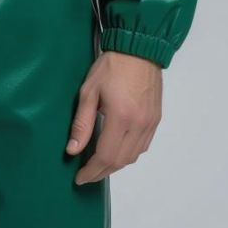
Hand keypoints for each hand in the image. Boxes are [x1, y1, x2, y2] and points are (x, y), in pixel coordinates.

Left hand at [66, 51, 162, 183]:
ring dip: (115, 165)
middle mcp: (139, 125)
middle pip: (120, 161)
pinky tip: (116, 150)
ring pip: (133, 157)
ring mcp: (150, 124)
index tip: (80, 178)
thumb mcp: (89, 91)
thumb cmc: (112, 66)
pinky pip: (142, 146)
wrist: (139, 50)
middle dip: (102, 172)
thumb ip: (81, 123)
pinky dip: (128, 154)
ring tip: (99, 165)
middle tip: (86, 174)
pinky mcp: (155, 120)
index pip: (106, 156)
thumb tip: (72, 149)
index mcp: (121, 117)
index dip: (92, 171)